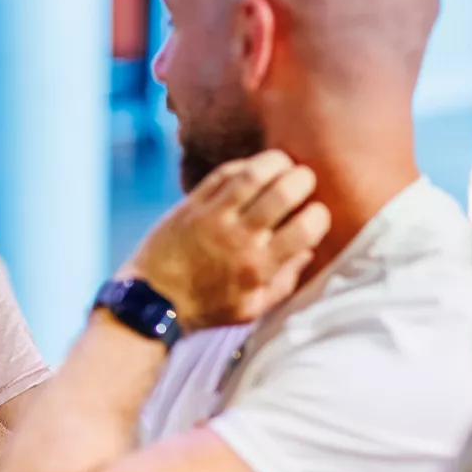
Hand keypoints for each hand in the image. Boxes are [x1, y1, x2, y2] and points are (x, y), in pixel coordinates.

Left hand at [123, 150, 330, 330]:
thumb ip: (284, 282)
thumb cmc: (205, 307)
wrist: (152, 300)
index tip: (317, 213)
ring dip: (276, 162)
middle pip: (283, 193)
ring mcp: (212, 217)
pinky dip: (243, 165)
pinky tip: (253, 169)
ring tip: (284, 164)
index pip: (305, 230)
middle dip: (303, 180)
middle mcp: (239, 238)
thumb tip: (307, 251)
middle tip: (305, 180)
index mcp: (258, 267)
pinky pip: (222, 173)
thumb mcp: (251, 309)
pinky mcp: (191, 204)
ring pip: (252, 175)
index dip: (319, 216)